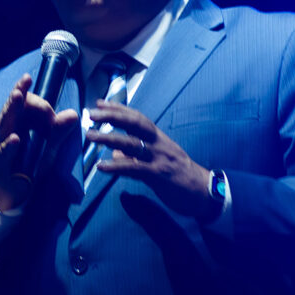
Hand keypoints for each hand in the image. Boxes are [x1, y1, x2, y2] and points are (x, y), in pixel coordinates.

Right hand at [0, 74, 78, 210]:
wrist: (17, 189)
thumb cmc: (30, 160)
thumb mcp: (50, 144)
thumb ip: (60, 129)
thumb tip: (74, 114)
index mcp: (18, 121)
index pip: (23, 101)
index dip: (33, 97)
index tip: (37, 88)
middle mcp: (7, 128)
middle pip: (12, 107)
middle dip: (18, 92)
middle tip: (24, 80)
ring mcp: (1, 143)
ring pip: (4, 123)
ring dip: (11, 109)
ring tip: (17, 96)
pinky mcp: (0, 161)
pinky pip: (4, 151)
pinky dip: (9, 145)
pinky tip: (16, 138)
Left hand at [87, 100, 220, 217]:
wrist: (204, 192)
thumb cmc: (179, 176)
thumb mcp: (158, 161)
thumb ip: (136, 156)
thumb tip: (116, 153)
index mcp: (158, 138)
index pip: (137, 117)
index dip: (118, 109)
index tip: (100, 102)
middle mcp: (158, 143)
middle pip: (134, 123)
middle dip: (112, 116)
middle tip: (91, 113)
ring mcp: (159, 158)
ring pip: (131, 143)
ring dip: (108, 138)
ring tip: (90, 135)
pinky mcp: (159, 175)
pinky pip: (134, 168)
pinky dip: (116, 166)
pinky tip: (101, 166)